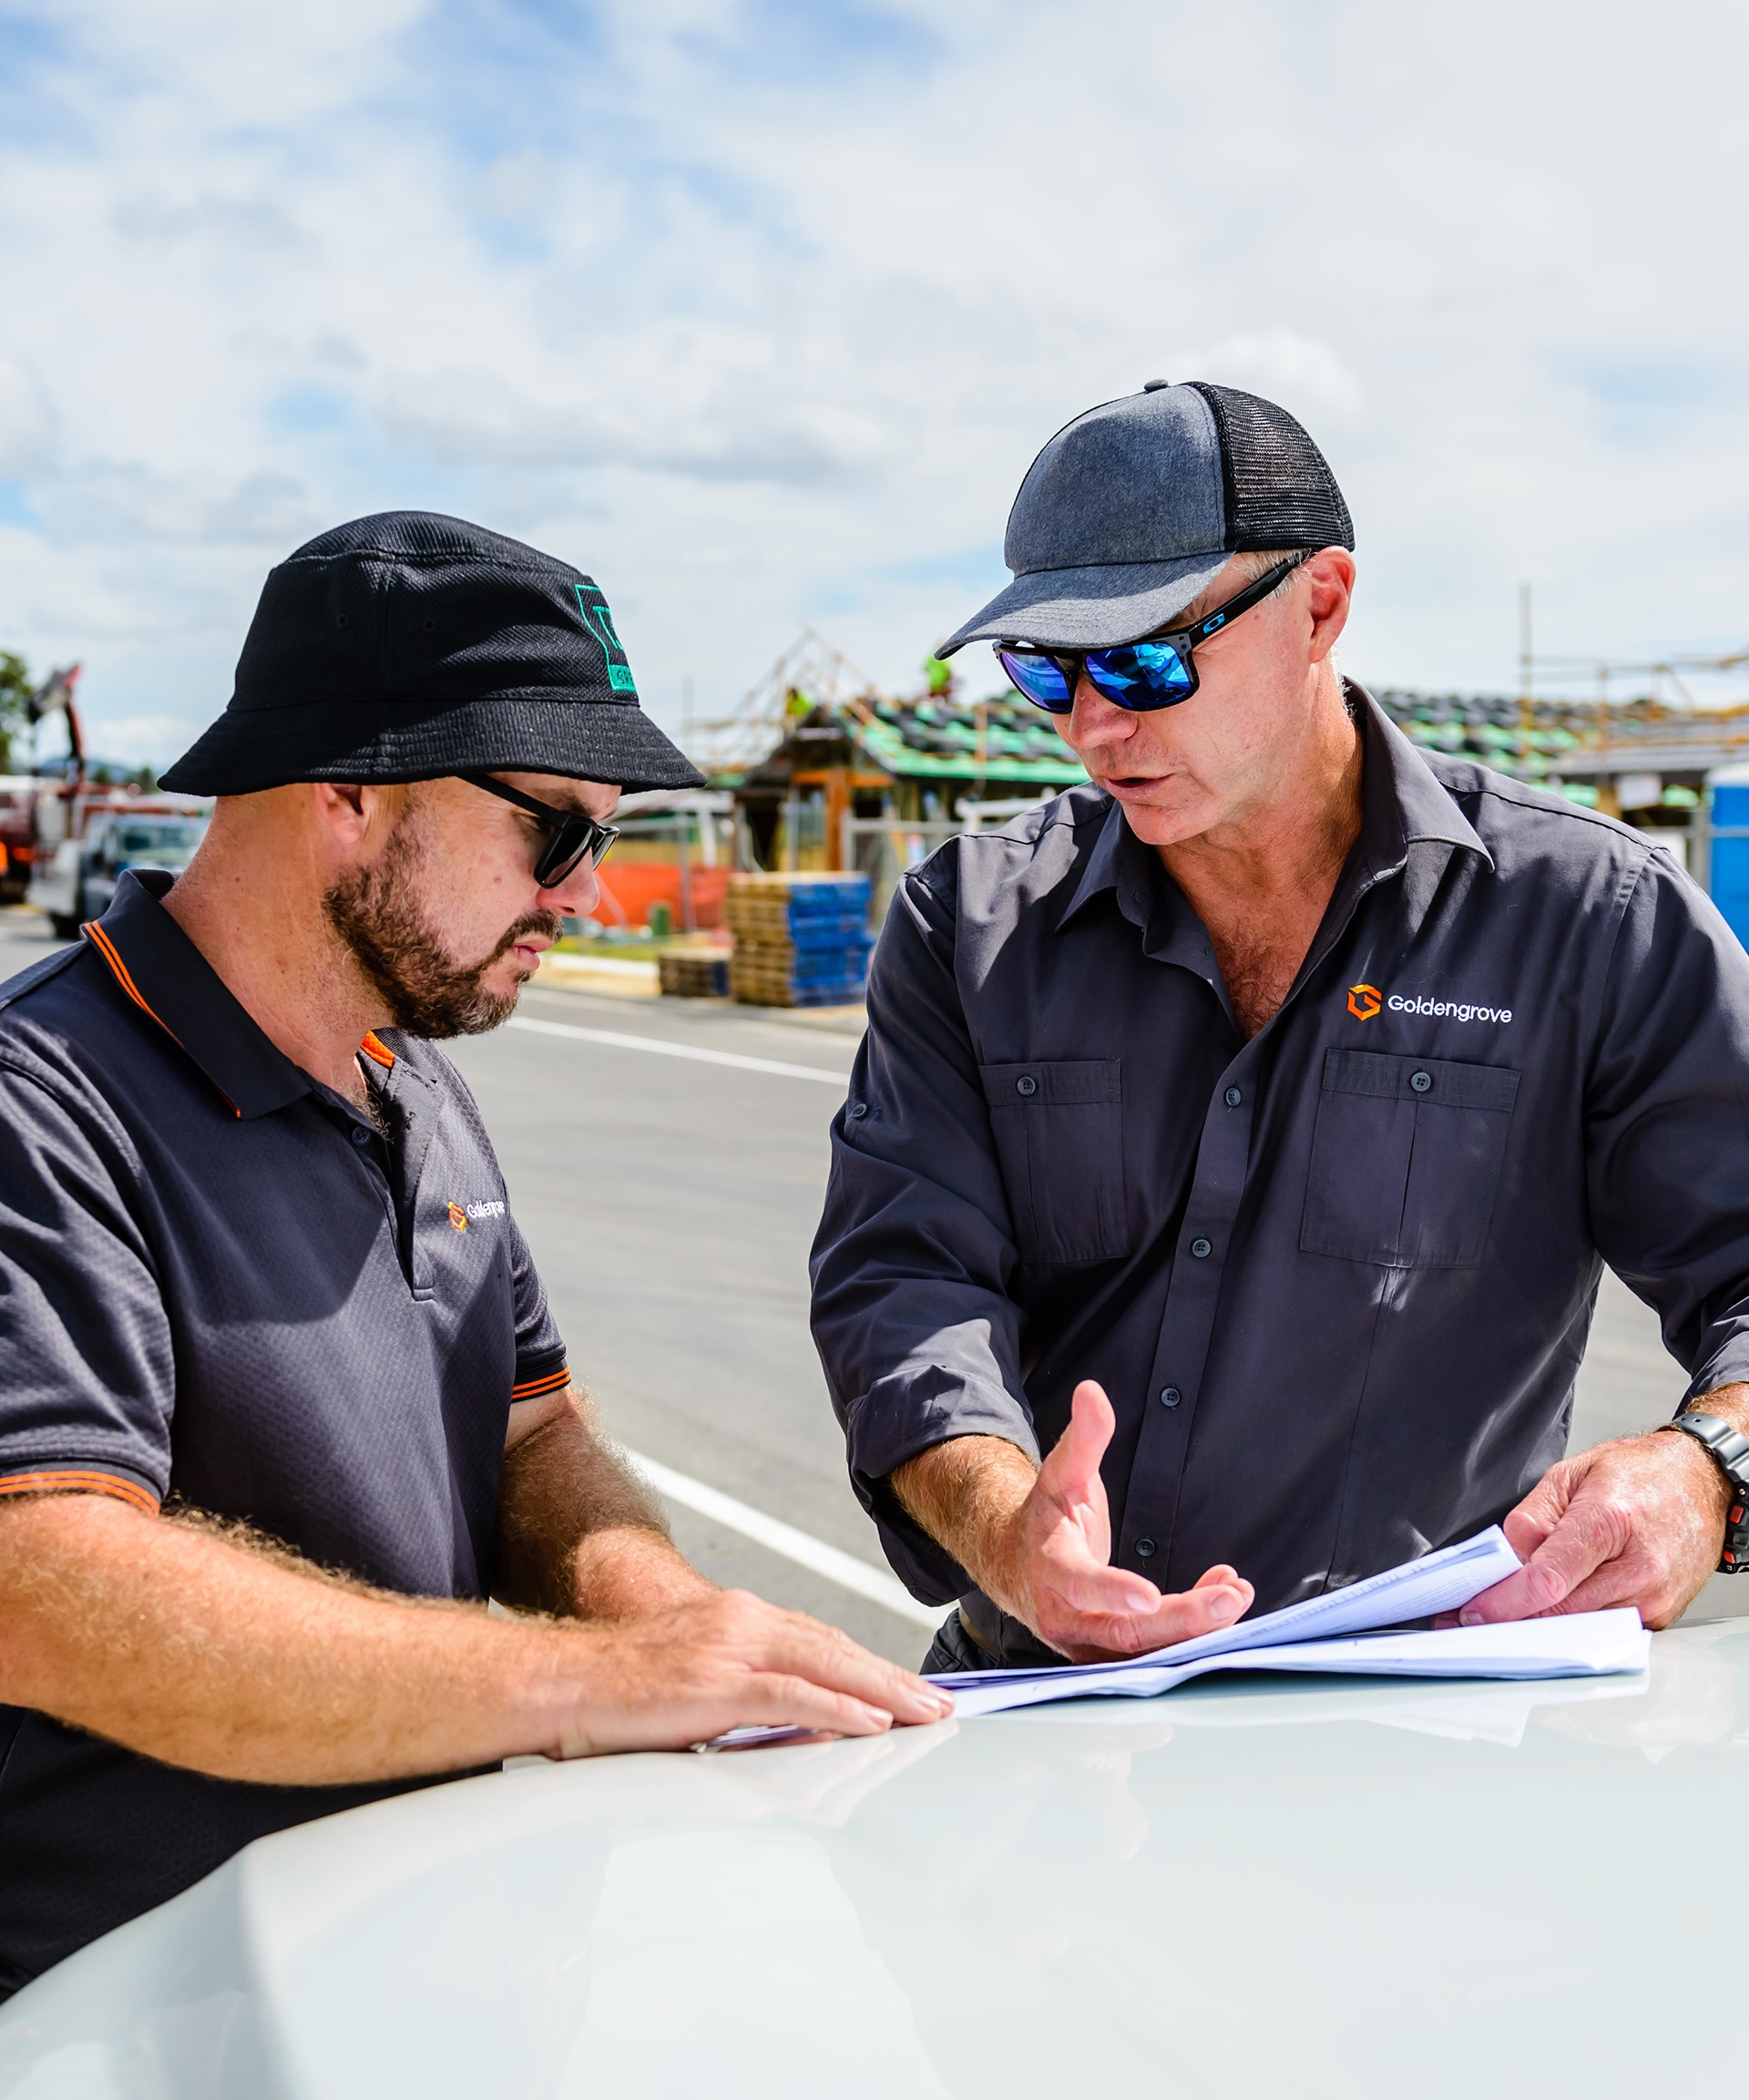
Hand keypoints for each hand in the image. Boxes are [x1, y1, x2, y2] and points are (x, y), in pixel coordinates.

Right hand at [552, 1588, 954, 1754]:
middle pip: (835, 1646)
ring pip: (826, 1663)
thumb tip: (803, 1725)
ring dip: (883, 1691)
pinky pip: (792, 1694)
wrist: (558, 1683)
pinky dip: (838, 1706)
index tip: (907, 1687)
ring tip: (923, 1713)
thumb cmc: (618, 1691)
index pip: (820, 1638)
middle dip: (892, 1677)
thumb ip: (747, 1694)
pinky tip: (871, 1720)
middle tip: (938, 1703)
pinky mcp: (715, 1682)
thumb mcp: (695, 1684)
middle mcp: (740, 1620)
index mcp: (736, 1617)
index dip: (869, 1663)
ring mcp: (729, 1647)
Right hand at [981, 1380, 1252, 1662]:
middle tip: (1229, 1599)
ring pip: (1144, 1653)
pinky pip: (1154, 1653)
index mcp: (1050, 1570)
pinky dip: (1191, 1632)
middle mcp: (1066, 1618)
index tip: (1150, 1597)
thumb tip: (1092, 1392)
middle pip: (1126, 1634)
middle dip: (1182, 1620)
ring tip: (1235, 1595)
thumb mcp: (1060, 1475)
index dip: (1115, 1592)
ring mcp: (1087, 1646)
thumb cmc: (1044, 1520)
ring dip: (1195, 1631)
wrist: (1014, 1565)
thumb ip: (1083, 1438)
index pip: (1082, 1585)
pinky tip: (1220, 1596)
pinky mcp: (1110, 1657)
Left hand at [1449, 1426, 1729, 1631]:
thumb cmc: (1639, 1473)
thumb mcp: (1572, 1473)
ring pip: (1579, 1627)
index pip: (1548, 1579)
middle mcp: (1638, 1568)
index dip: (1504, 1601)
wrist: (1701, 1482)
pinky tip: (1555, 1607)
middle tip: (1475, 1615)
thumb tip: (1506, 1557)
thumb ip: (1532, 1517)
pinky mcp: (1660, 1616)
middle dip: (1512, 1616)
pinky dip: (1573, 1622)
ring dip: (1541, 1624)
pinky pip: (1603, 1629)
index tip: (1474, 1611)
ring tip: (1512, 1608)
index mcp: (1609, 1522)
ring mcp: (1654, 1597)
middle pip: (1560, 1612)